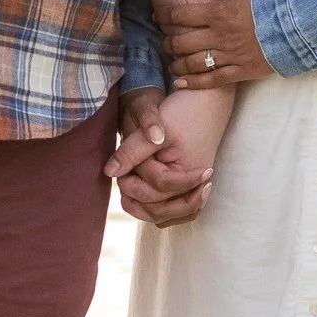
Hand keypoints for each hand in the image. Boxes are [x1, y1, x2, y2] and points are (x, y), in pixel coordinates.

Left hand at [108, 83, 231, 226]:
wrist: (207, 102)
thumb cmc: (184, 112)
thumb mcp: (154, 131)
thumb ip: (131, 152)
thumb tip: (109, 173)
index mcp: (192, 174)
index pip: (158, 185)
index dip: (136, 174)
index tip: (125, 160)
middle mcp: (197, 188)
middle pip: (160, 207)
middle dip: (136, 192)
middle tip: (123, 175)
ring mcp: (195, 190)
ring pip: (165, 214)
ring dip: (142, 206)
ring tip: (128, 189)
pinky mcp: (190, 187)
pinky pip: (172, 210)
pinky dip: (155, 208)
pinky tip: (140, 198)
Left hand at [163, 0, 272, 87]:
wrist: (303, 25)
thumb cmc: (276, 2)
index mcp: (220, 12)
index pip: (182, 14)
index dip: (165, 15)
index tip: (157, 16)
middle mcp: (220, 36)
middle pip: (182, 41)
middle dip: (168, 41)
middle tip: (164, 40)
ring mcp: (230, 56)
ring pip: (193, 62)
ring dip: (177, 63)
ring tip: (170, 62)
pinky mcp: (241, 71)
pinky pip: (212, 80)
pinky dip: (193, 82)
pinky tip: (180, 82)